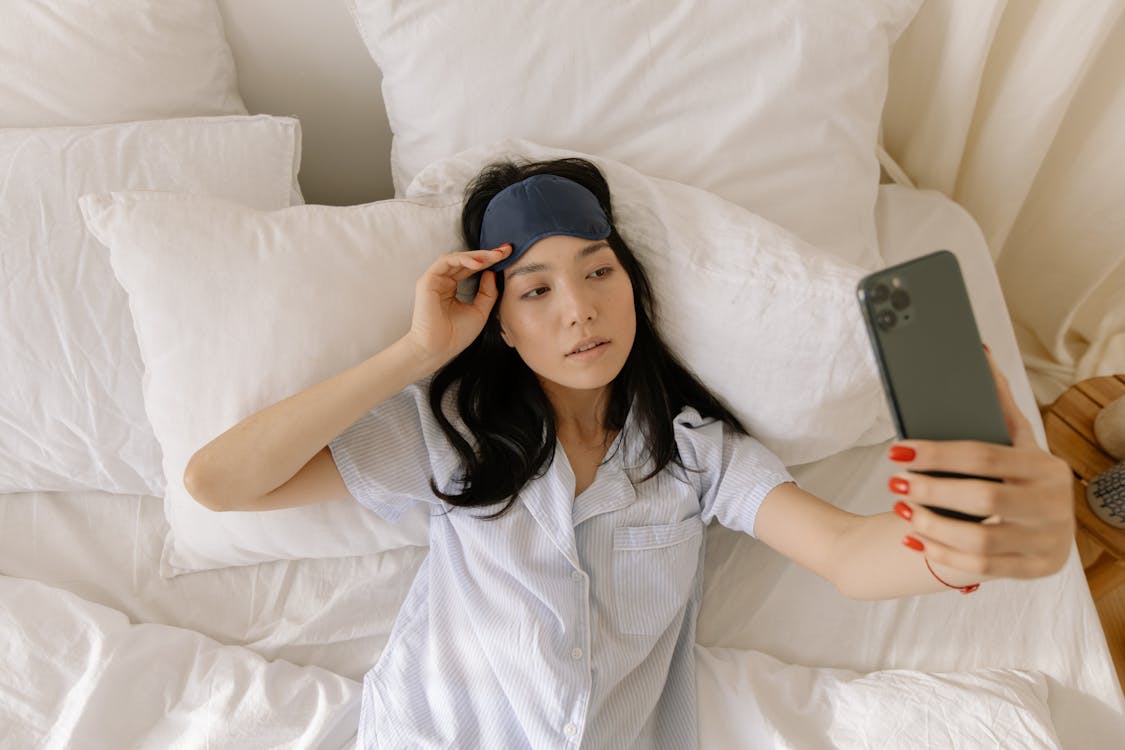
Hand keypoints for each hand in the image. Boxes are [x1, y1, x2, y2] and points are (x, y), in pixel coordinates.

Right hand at [405, 244, 510, 365]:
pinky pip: (445, 262)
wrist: (439, 349)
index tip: (507, 256)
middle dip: (487, 254)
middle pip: (466, 261)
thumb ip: (487, 292)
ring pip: (457, 258)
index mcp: (453, 288)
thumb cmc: (456, 335)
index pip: (472, 269)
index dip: (489, 261)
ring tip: (494, 256)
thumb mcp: (480, 311)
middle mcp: (444, 282)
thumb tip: (492, 272)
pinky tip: (478, 263)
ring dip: (477, 255)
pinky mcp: (428, 280)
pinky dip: (462, 260)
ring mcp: (435, 280)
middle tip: (505, 250)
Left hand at [888, 346, 1074, 579]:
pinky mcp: (1033, 569)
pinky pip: (980, 568)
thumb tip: (977, 355)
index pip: (984, 457)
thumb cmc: (1022, 476)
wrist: (1051, 527)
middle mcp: (1051, 504)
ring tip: (900, 508)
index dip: (937, 453)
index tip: (898, 450)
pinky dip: (941, 552)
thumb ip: (997, 403)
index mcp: (1045, 466)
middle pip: (982, 497)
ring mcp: (1046, 541)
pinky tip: (913, 536)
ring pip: (980, 540)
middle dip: (931, 489)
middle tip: (894, 482)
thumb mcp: (1017, 441)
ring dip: (932, 524)